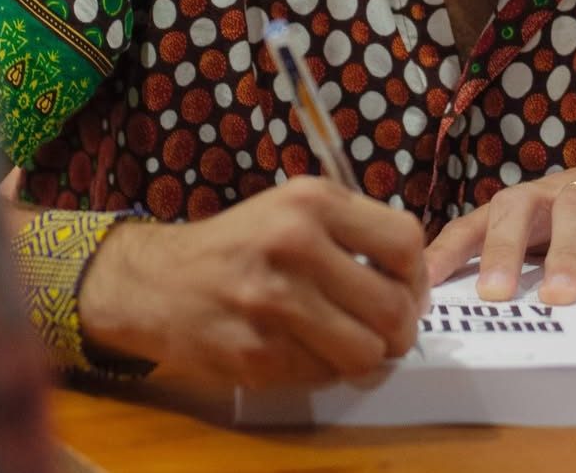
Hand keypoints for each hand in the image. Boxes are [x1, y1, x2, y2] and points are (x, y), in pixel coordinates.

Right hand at [79, 177, 428, 385]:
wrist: (158, 281)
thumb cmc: (240, 243)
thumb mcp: (294, 208)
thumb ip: (354, 230)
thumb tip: (416, 282)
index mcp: (312, 201)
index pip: (405, 241)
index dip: (417, 274)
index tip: (407, 288)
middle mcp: (295, 244)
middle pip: (393, 305)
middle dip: (401, 326)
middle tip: (388, 328)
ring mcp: (273, 303)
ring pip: (367, 351)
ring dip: (368, 355)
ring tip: (352, 342)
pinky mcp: (256, 353)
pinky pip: (325, 375)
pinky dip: (327, 369)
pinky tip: (308, 349)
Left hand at [425, 145, 575, 304]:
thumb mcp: (552, 240)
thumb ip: (524, 268)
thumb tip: (479, 323)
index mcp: (523, 207)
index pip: (475, 223)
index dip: (449, 250)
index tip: (426, 284)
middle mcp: (554, 190)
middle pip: (517, 207)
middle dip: (502, 249)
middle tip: (494, 293)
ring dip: (567, 252)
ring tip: (562, 296)